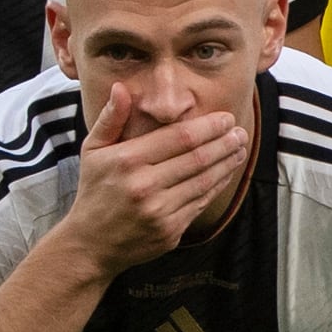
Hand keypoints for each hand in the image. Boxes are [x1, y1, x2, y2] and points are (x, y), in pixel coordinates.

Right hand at [58, 85, 248, 277]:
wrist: (89, 245)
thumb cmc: (94, 191)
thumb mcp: (93, 151)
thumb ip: (111, 118)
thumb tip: (121, 87)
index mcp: (127, 160)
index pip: (180, 137)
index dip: (210, 126)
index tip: (227, 118)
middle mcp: (144, 186)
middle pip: (198, 158)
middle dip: (226, 142)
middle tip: (241, 131)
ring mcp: (158, 211)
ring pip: (205, 180)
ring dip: (228, 162)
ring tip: (240, 148)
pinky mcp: (169, 231)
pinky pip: (201, 202)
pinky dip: (218, 185)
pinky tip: (226, 172)